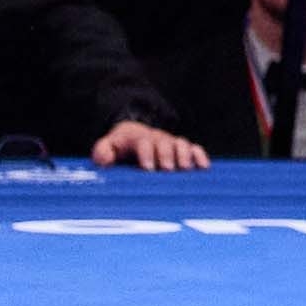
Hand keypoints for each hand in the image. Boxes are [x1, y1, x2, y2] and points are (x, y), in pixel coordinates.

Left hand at [90, 119, 211, 172]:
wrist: (133, 135)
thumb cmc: (119, 147)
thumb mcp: (106, 147)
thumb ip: (102, 152)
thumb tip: (105, 161)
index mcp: (138, 137)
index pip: (144, 142)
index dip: (147, 154)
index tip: (148, 168)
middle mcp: (157, 138)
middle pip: (165, 142)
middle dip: (167, 156)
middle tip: (168, 170)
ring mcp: (171, 142)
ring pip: (181, 144)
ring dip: (184, 155)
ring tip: (185, 169)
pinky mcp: (182, 149)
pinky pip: (194, 148)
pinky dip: (200, 156)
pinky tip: (204, 167)